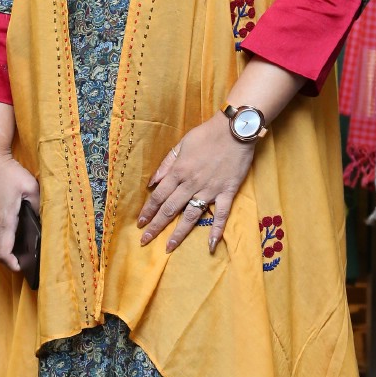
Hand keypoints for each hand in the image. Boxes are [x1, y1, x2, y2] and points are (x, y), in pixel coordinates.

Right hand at [0, 153, 39, 271]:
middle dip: (7, 258)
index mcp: (3, 221)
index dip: (12, 264)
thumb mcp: (31, 188)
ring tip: (15, 247)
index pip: (3, 252)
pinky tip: (6, 230)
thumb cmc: (9, 172)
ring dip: (0, 246)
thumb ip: (39, 206)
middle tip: (22, 259)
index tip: (21, 267)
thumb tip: (45, 219)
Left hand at [137, 114, 255, 253]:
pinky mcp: (227, 192)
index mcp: (179, 171)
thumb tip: (152, 183)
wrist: (235, 129)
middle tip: (145, 241)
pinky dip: (217, 230)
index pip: (159, 196)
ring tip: (168, 247)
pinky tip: (211, 245)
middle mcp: (191, 184)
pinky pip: (221, 214)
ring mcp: (210, 190)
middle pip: (170, 209)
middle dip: (156, 226)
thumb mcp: (181, 144)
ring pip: (191, 216)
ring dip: (179, 233)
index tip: (140, 223)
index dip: (148, 211)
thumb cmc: (207, 134)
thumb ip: (166, 164)